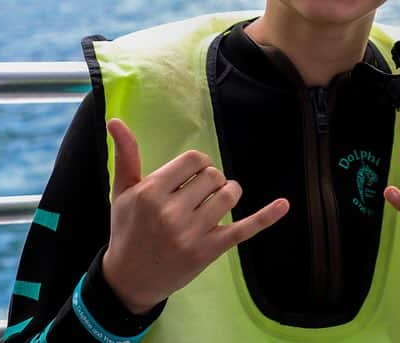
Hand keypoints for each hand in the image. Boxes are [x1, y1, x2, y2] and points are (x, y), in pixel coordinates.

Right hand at [102, 119, 288, 313]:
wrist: (128, 279)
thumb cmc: (126, 230)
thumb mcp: (122, 192)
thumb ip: (125, 156)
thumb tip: (115, 121)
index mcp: (150, 193)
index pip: (194, 159)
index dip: (199, 164)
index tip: (191, 176)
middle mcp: (171, 212)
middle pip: (214, 175)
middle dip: (211, 180)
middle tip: (198, 195)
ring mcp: (192, 233)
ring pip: (229, 195)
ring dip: (228, 193)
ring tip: (214, 202)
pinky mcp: (209, 251)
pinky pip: (243, 229)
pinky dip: (266, 217)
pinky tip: (284, 204)